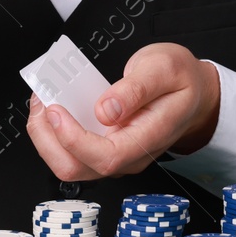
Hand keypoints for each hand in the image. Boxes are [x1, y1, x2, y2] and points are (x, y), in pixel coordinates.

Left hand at [26, 43, 220, 180]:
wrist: (194, 93)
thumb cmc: (181, 81)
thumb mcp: (164, 69)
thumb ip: (136, 89)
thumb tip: (106, 110)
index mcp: (147, 138)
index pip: (106, 157)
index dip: (74, 139)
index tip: (56, 110)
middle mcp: (129, 155)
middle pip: (77, 168)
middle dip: (47, 139)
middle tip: (41, 102)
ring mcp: (115, 155)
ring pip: (69, 164)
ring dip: (46, 136)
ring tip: (43, 100)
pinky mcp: (104, 148)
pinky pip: (71, 151)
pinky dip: (53, 132)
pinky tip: (53, 105)